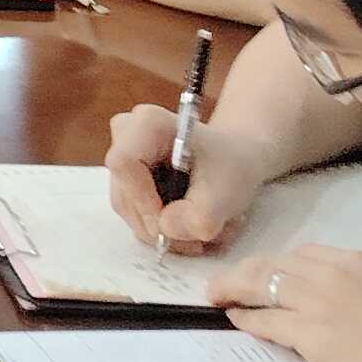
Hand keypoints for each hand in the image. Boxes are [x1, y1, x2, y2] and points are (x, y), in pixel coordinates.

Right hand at [104, 102, 272, 254]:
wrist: (237, 159)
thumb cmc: (232, 165)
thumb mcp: (226, 194)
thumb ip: (196, 217)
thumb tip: (164, 229)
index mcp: (149, 123)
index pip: (124, 164)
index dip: (142, 199)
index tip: (170, 223)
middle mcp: (128, 134)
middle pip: (124, 191)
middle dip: (158, 223)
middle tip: (194, 239)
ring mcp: (125, 155)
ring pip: (127, 207)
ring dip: (162, 229)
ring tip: (197, 230)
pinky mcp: (127, 176)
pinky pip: (132, 211)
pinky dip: (159, 226)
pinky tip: (186, 223)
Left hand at [211, 244, 361, 361]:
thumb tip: (346, 301)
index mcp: (355, 261)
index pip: (303, 254)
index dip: (278, 266)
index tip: (266, 275)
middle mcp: (330, 274)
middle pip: (273, 264)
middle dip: (243, 271)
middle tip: (223, 282)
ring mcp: (317, 302)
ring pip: (261, 286)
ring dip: (233, 290)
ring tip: (217, 296)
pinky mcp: (310, 334)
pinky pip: (267, 321)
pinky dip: (248, 319)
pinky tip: (237, 320)